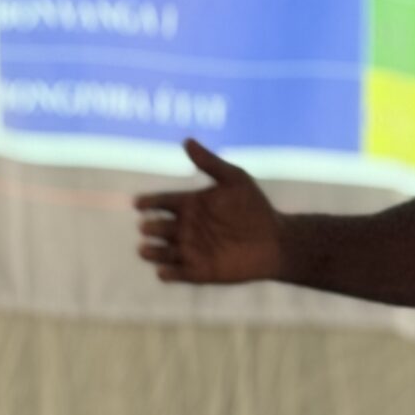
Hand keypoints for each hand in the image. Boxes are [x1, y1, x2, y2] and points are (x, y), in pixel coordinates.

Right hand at [134, 139, 281, 284]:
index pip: (161, 202)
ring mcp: (191, 250)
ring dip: (152, 252)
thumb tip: (187, 140)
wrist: (275, 240)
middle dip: (150, 227)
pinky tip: (165, 270)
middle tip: (147, 226)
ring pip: (161, 252)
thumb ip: (210, 163)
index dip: (148, 202)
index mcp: (190, 205)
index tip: (139, 203)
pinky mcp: (199, 271)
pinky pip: (177, 274)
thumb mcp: (235, 179)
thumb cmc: (255, 208)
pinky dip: (168, 273)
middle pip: (158, 227)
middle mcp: (186, 227)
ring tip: (146, 249)